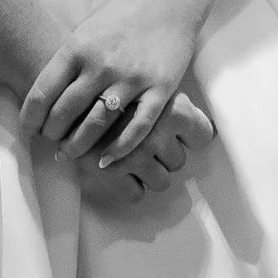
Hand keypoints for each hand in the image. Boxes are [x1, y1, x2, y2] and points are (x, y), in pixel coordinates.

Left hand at [20, 0, 212, 167]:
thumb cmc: (124, 11)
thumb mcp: (87, 28)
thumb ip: (68, 61)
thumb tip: (47, 97)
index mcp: (77, 47)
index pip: (41, 94)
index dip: (30, 119)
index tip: (30, 130)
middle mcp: (101, 64)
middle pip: (64, 114)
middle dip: (52, 135)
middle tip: (52, 143)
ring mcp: (132, 78)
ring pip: (96, 126)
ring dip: (79, 146)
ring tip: (72, 154)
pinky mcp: (160, 88)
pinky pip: (136, 128)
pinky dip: (118, 150)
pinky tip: (105, 160)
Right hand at [68, 91, 216, 203]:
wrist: (67, 88)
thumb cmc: (114, 86)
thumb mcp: (148, 83)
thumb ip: (173, 103)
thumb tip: (209, 130)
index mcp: (173, 108)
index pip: (202, 136)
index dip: (190, 138)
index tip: (178, 136)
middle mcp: (158, 133)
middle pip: (178, 161)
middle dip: (163, 156)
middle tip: (145, 143)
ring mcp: (136, 155)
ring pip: (161, 182)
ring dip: (148, 173)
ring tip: (132, 157)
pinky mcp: (112, 173)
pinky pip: (135, 194)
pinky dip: (128, 187)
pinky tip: (120, 170)